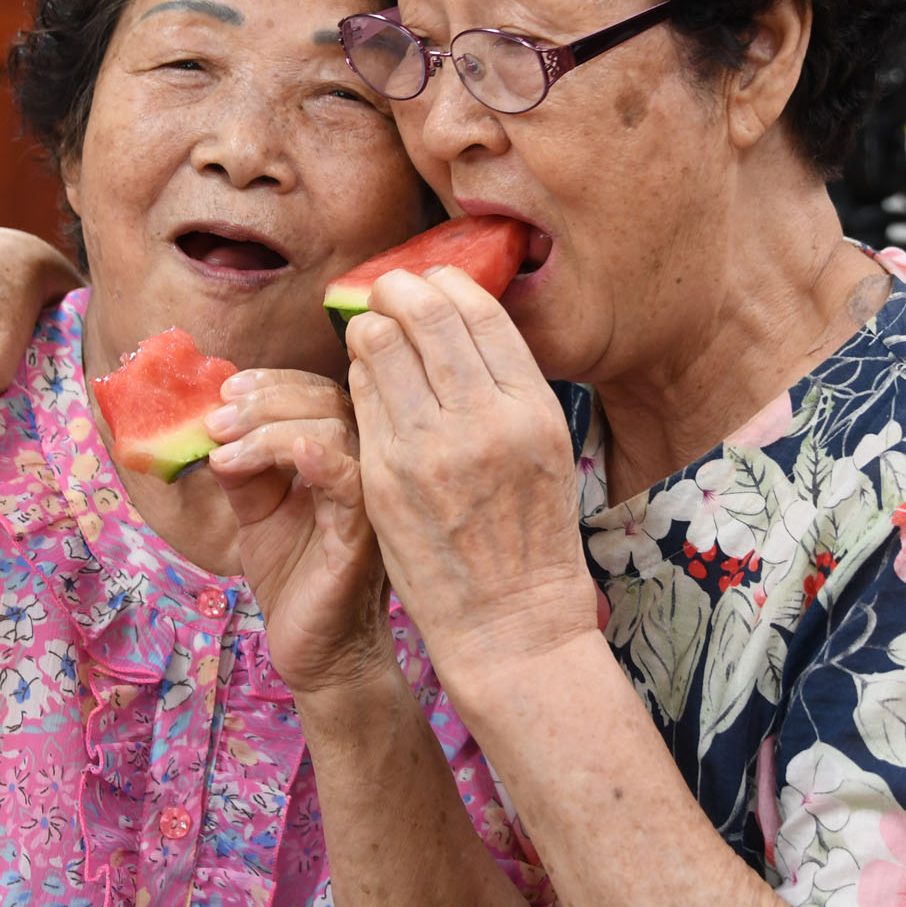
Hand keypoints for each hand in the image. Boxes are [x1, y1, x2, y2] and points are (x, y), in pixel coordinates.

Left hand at [205, 369, 396, 696]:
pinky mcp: (364, 537)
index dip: (273, 382)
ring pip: (335, 433)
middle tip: (216, 420)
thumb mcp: (257, 509)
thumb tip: (210, 422)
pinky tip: (289, 455)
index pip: (317, 393)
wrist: (316, 652)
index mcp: (341, 453)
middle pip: (327, 402)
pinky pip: (352, 487)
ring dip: (272, 431)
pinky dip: (321, 461)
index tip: (225, 391)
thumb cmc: (294, 577)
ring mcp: (369, 500)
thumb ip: (242, 466)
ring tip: (225, 451)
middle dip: (264, 402)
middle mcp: (364, 467)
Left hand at [345, 268, 598, 690]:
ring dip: (371, 328)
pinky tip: (361, 380)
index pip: (481, 314)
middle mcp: (486, 420)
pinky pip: (360, 397)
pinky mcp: (387, 477)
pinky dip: (358, 375)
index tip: (431, 280)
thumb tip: (466, 330)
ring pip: (383, 346)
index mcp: (533, 409)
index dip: (448, 285)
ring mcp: (433, 448)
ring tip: (370, 332)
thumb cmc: (532, 541)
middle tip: (387, 289)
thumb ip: (509, 394)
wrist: (512, 626)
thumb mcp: (547, 453)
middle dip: (400, 291)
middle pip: (428, 316)